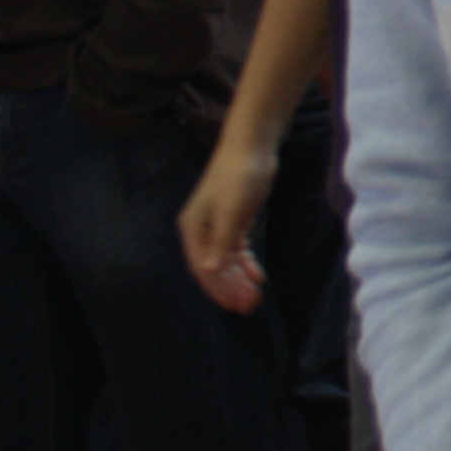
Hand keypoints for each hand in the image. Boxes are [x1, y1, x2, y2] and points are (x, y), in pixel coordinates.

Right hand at [177, 138, 276, 314]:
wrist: (253, 145)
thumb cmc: (240, 175)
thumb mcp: (233, 210)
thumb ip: (223, 240)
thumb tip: (209, 269)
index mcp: (193, 228)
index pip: (203, 268)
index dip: (219, 289)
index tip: (236, 305)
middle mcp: (201, 228)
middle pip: (213, 267)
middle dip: (230, 288)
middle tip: (250, 305)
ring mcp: (216, 224)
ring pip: (225, 260)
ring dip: (239, 278)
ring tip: (255, 295)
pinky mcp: (233, 218)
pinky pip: (236, 248)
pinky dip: (245, 262)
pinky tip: (257, 274)